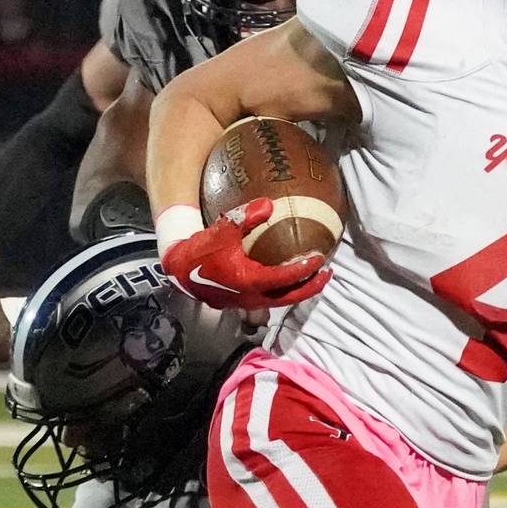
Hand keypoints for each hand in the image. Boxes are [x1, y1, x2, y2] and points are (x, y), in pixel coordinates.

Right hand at [162, 198, 329, 309]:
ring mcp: (247, 303)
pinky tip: (290, 280)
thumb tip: (268, 204)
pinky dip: (285, 291)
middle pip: (290, 297)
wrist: (179, 269)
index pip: (285, 278)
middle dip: (311, 287)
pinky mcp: (242, 302)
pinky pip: (271, 300)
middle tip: (328, 274)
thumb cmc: (201, 249)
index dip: (305, 269)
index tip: (320, 258)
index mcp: (249, 281)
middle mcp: (251, 297)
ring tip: (315, 278)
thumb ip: (244, 217)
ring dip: (300, 291)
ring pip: (281, 301)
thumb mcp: (222, 229)